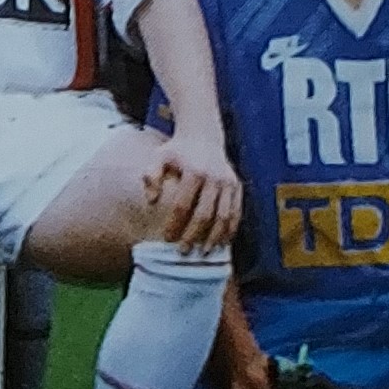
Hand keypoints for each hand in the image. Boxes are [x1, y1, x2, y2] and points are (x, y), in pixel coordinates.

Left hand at [144, 125, 241, 254]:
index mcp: (193, 171)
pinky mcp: (237, 186)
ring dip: (215, 237)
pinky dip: (230, 229)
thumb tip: (150, 201)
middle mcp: (214, 177)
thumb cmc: (176, 151)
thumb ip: (151, 176)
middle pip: (205, 214)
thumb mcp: (158, 157)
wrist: (203, 136)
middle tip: (184, 252)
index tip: (167, 240)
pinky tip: (222, 242)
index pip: (182, 205)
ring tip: (204, 253)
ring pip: (224, 216)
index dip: (175, 224)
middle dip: (194, 235)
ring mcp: (228, 182)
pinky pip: (236, 212)